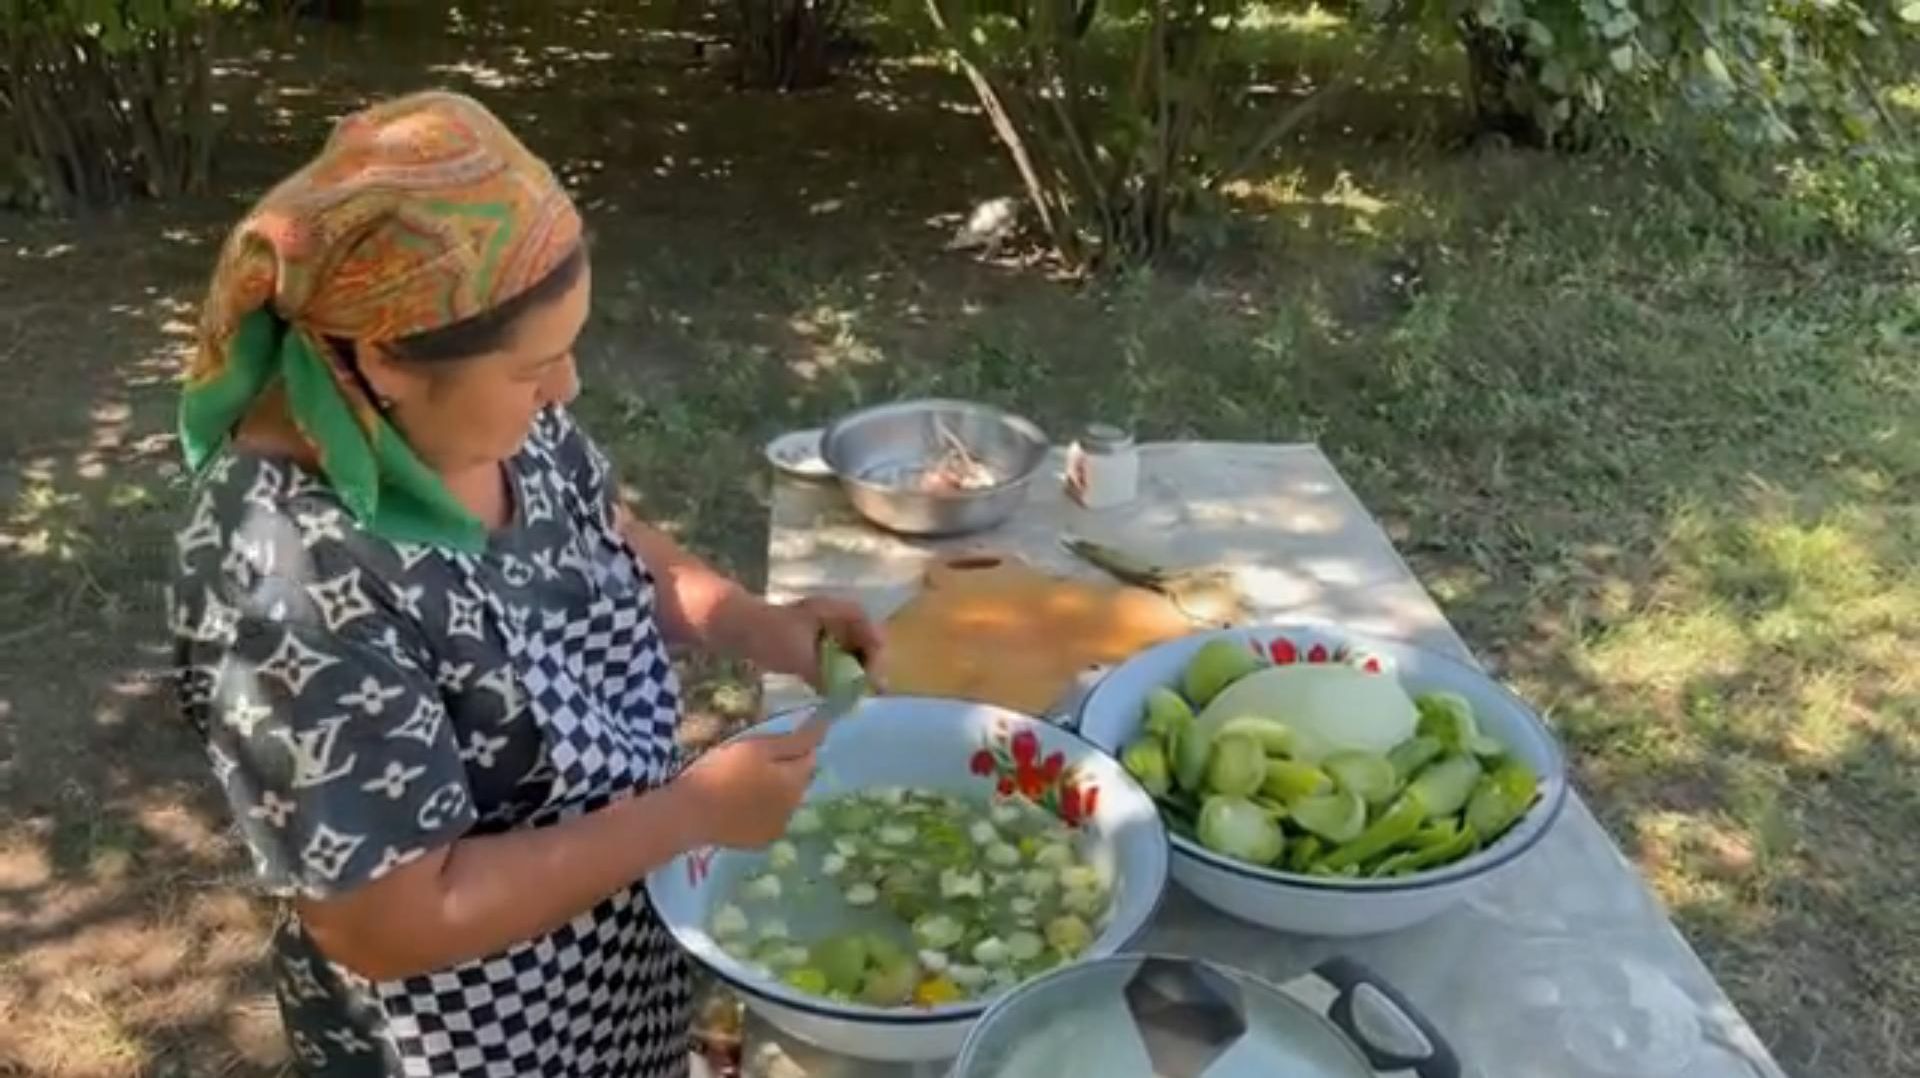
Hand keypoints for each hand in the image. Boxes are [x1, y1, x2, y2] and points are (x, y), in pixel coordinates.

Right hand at [670, 723, 825, 848]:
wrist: (688, 814)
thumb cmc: (721, 772)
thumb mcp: (758, 747)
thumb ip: (794, 740)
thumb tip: (826, 727)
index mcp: (795, 783)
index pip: (809, 758)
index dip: (796, 746)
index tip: (774, 740)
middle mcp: (793, 808)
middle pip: (798, 781)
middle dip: (787, 770)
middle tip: (757, 760)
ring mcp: (776, 828)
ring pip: (784, 802)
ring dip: (775, 791)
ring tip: (746, 783)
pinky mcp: (758, 842)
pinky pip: (769, 819)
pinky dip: (762, 810)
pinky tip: (741, 804)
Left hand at [757, 596, 886, 690]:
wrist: (733, 628)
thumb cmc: (770, 636)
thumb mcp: (803, 658)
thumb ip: (827, 676)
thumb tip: (846, 695)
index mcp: (833, 611)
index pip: (867, 626)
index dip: (876, 650)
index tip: (874, 675)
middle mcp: (829, 617)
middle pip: (860, 638)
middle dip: (867, 664)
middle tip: (872, 690)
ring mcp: (816, 629)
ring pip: (845, 649)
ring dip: (852, 670)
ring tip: (856, 694)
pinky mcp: (804, 642)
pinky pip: (829, 657)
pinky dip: (835, 673)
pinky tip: (834, 691)